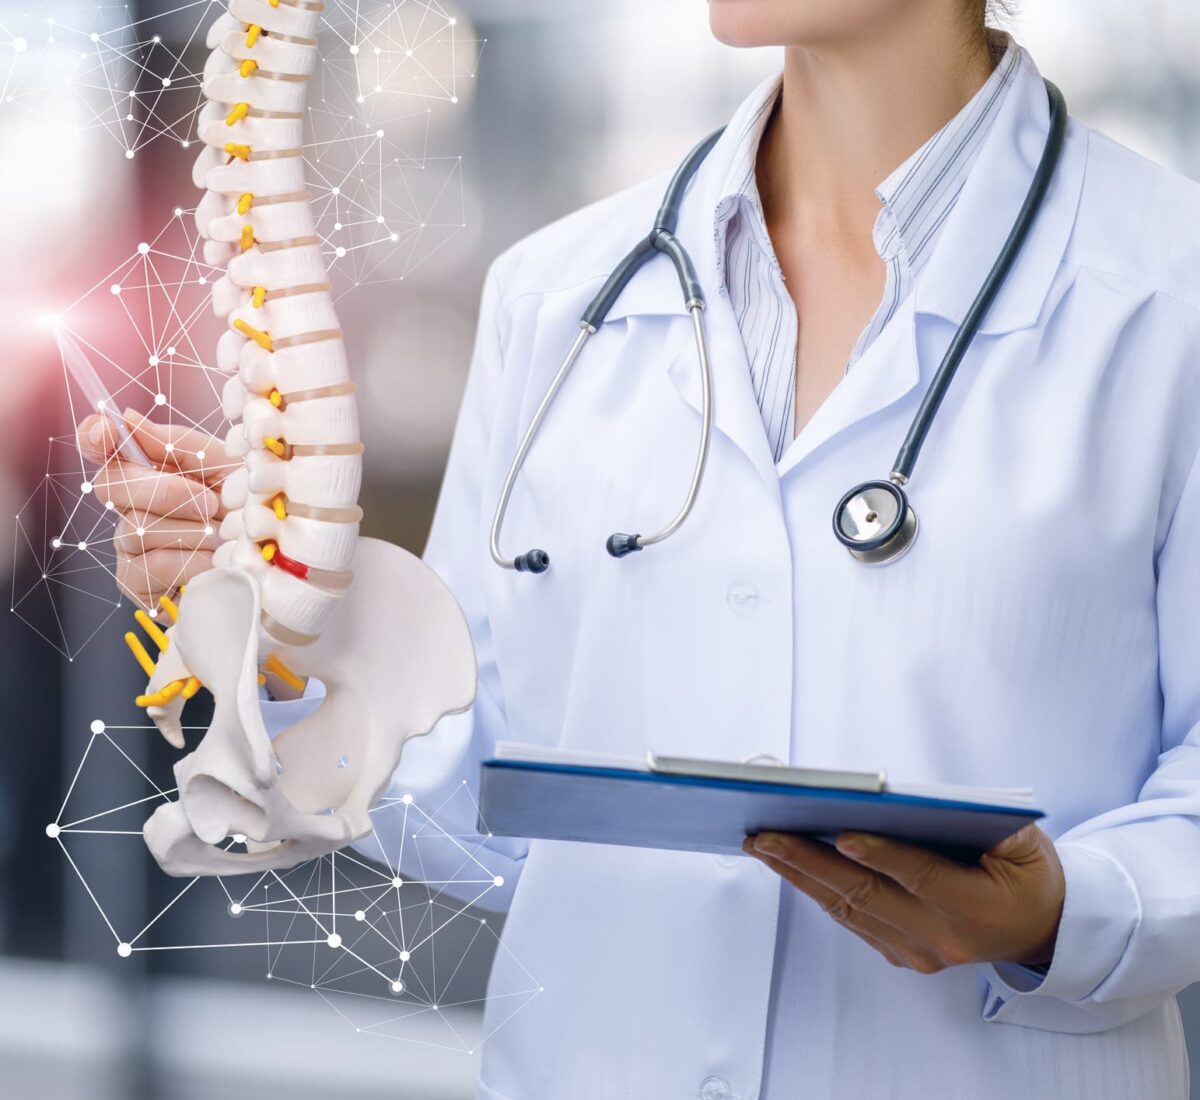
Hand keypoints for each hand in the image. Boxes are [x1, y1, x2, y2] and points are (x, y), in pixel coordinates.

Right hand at [76, 410, 231, 607]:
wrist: (273, 561)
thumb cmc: (249, 508)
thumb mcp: (226, 467)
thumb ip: (177, 444)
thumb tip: (126, 419)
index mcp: (148, 470)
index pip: (100, 446)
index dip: (96, 436)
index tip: (107, 431)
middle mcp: (129, 506)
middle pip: (112, 486)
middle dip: (166, 492)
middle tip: (210, 503)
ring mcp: (129, 547)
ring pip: (137, 530)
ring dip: (192, 532)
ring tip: (224, 537)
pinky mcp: (137, 585)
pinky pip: (150, 567)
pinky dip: (191, 563)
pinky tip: (214, 563)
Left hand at [743, 825, 1064, 972]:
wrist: (1041, 929)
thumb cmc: (1025, 871)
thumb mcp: (1020, 840)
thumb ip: (977, 820)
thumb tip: (911, 798)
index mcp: (978, 906)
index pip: (921, 877)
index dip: (882, 855)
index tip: (841, 833)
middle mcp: (943, 938)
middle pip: (866, 896)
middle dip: (810, 862)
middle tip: (767, 834)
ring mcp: (919, 952)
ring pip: (848, 909)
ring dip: (799, 875)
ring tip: (761, 843)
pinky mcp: (901, 953)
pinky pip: (851, 918)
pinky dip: (816, 888)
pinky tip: (786, 863)